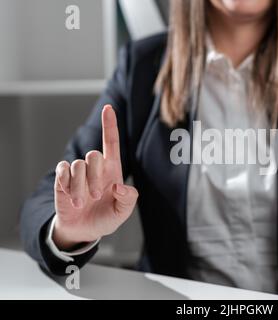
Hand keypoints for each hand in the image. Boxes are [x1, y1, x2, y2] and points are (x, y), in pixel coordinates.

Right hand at [53, 105, 138, 249]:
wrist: (84, 230)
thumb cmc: (106, 217)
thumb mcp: (122, 212)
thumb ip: (129, 199)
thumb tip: (118, 186)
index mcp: (112, 170)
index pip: (111, 142)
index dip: (110, 125)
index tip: (108, 108)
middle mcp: (95, 168)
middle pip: (93, 155)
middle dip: (94, 176)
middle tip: (95, 196)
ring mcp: (78, 173)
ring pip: (77, 165)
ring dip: (80, 186)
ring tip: (82, 203)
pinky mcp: (62, 179)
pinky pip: (62, 171)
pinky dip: (66, 184)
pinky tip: (71, 198)